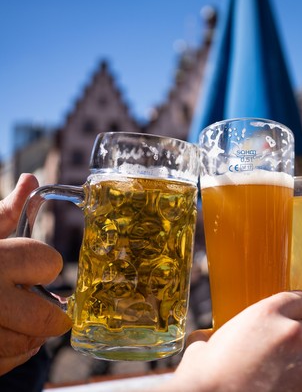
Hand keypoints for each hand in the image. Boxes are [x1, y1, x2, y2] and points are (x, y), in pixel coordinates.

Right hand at [0, 174, 71, 374]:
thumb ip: (6, 213)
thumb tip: (31, 182)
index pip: (49, 263)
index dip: (46, 265)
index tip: (38, 266)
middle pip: (47, 318)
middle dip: (53, 314)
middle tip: (50, 308)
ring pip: (27, 344)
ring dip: (33, 334)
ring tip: (22, 319)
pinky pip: (5, 363)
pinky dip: (13, 354)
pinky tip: (6, 335)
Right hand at [166, 291, 301, 391]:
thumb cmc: (202, 384)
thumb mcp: (200, 352)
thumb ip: (211, 339)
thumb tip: (204, 339)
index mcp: (265, 315)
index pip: (299, 300)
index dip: (294, 313)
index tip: (288, 324)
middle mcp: (290, 332)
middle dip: (299, 344)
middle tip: (280, 359)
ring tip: (288, 380)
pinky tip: (292, 391)